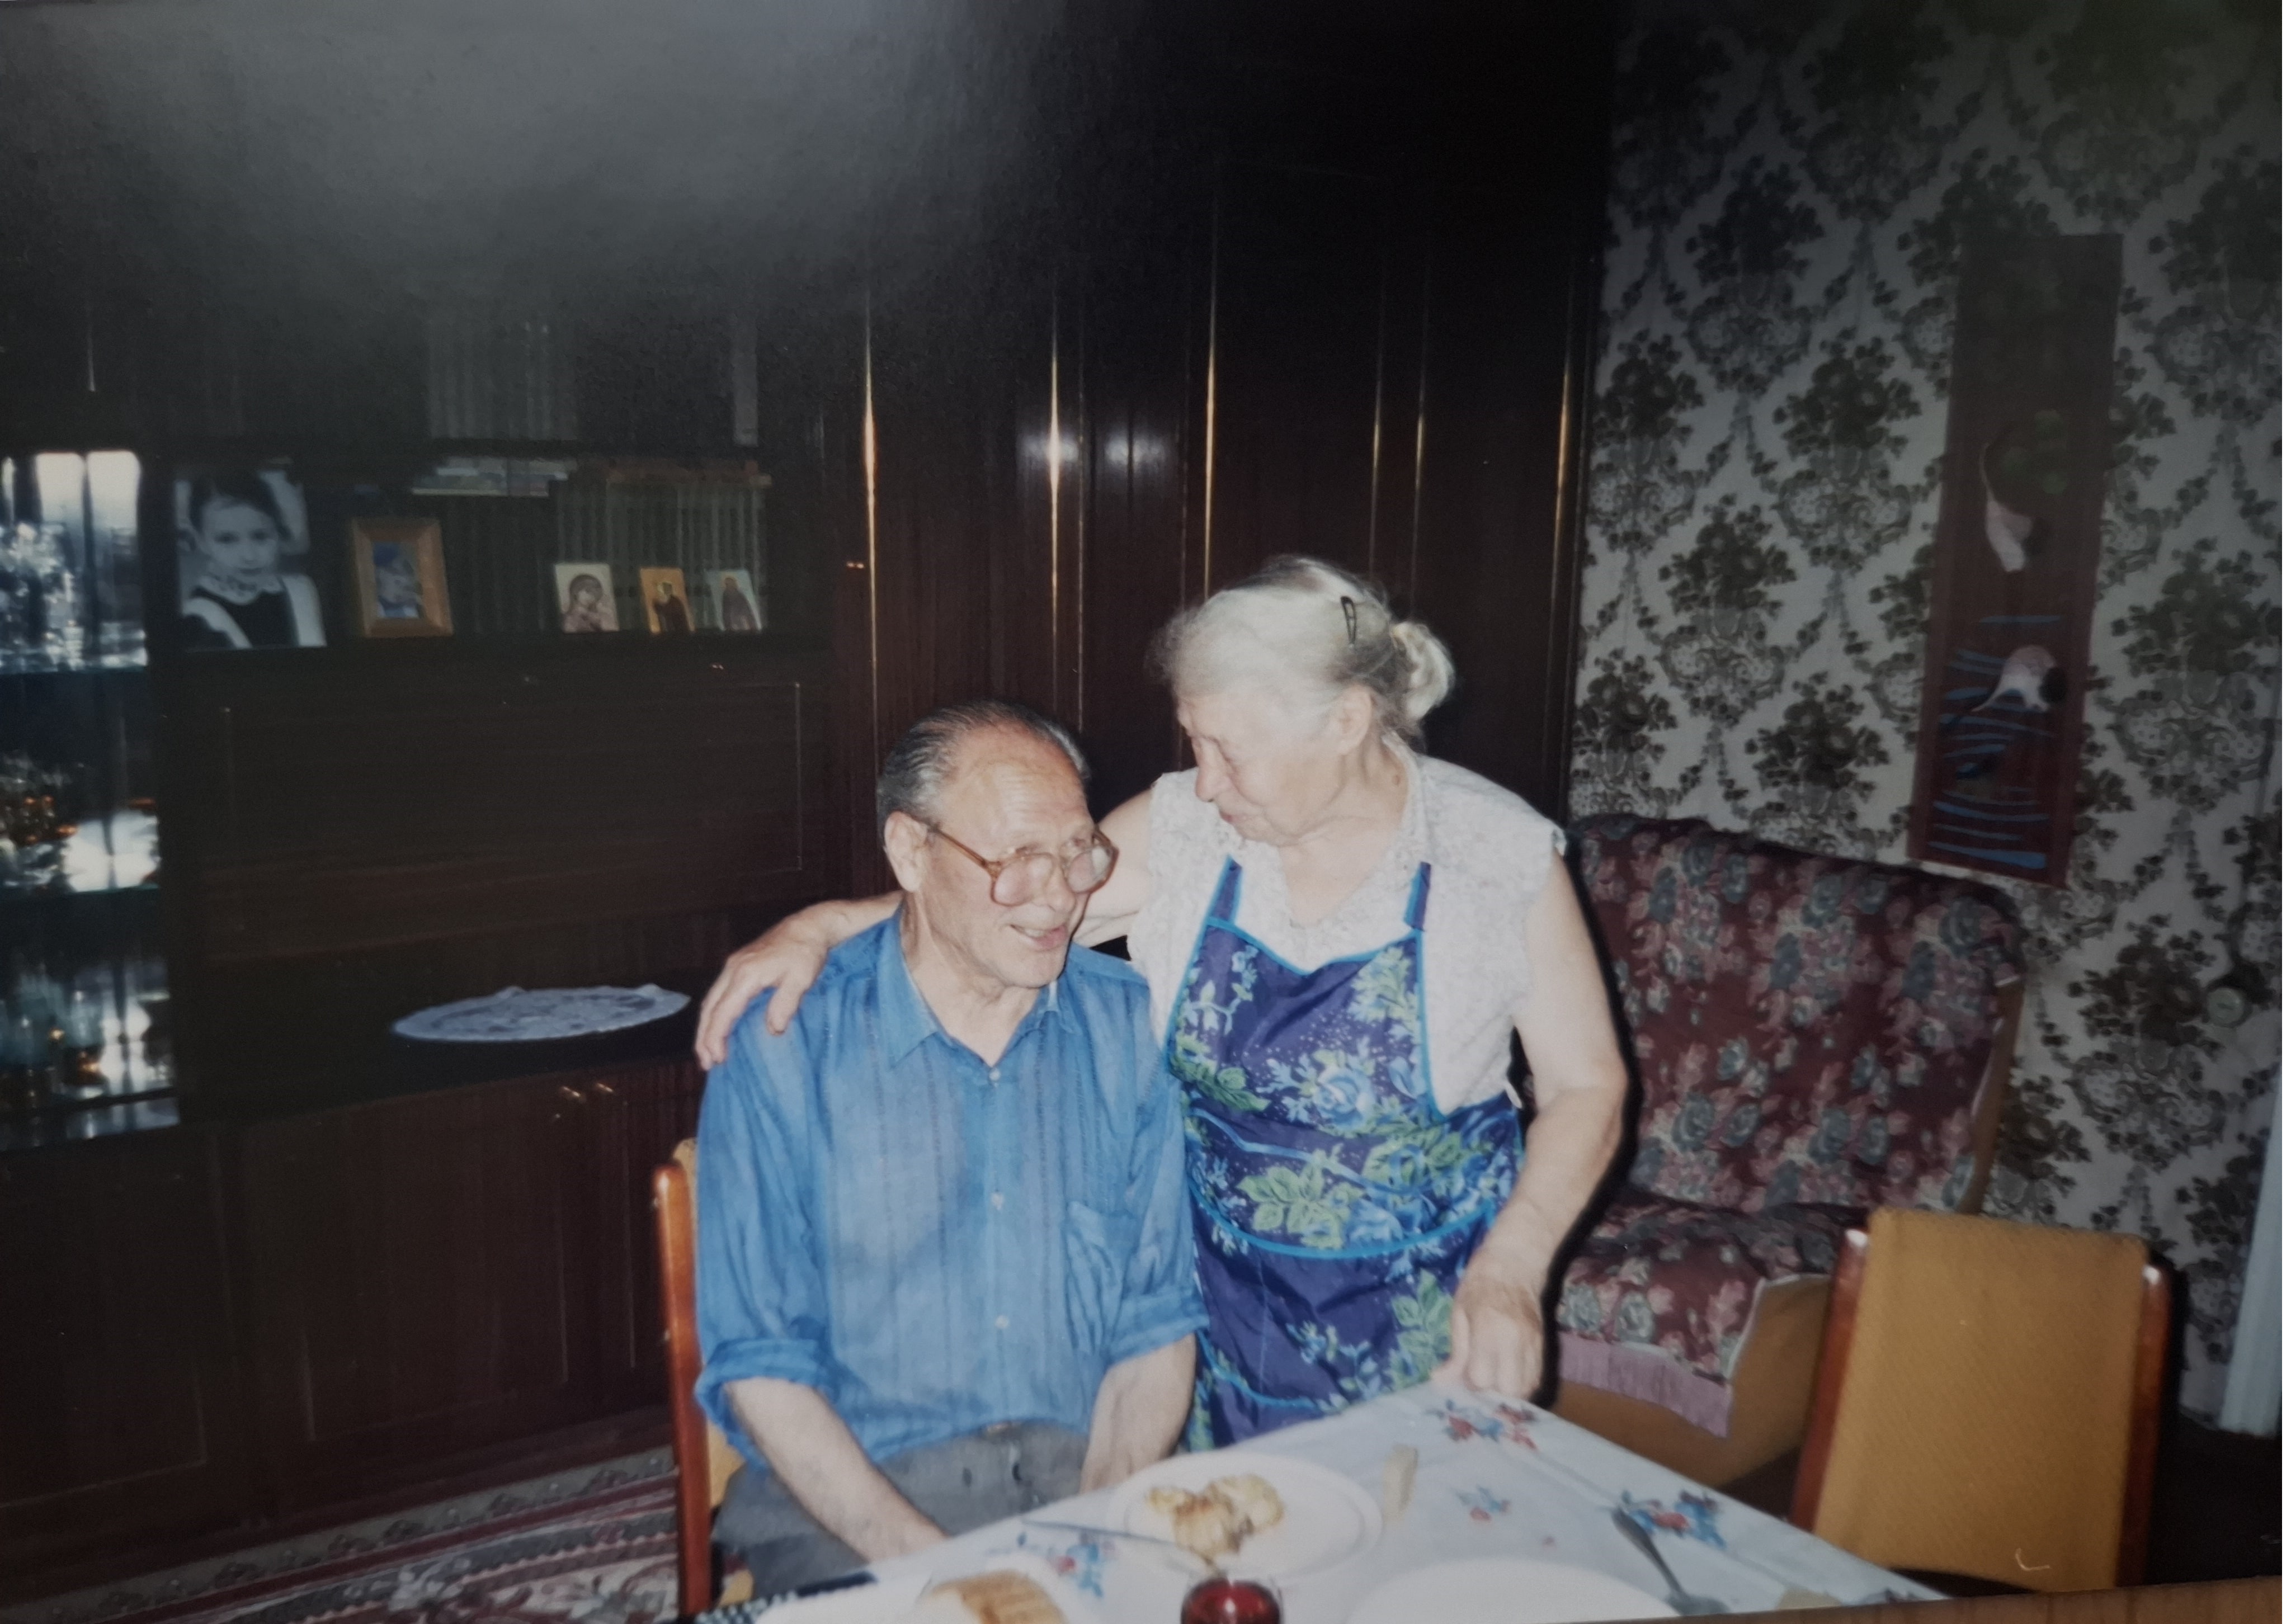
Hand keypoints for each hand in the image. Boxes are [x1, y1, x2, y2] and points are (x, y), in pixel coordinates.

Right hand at [693, 923, 831, 1066]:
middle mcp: (733, 969)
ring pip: (710, 1000)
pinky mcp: (738, 965)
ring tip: (708, 1051)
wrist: (809, 926)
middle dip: (704, 1037)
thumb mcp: (801, 979)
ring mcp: (733, 965)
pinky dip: (715, 1013)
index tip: (718, 1059)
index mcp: (746, 974)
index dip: (717, 1037)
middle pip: (709, 1008)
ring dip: (707, 1026)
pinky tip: (719, 1026)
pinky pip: (719, 993)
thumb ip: (785, 1004)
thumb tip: (773, 1030)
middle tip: (706, 1063)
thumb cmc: (807, 952)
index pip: (724, 1011)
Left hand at [1433, 1243, 1547, 1398]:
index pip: (1481, 1378)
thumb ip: (1455, 1352)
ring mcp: (1533, 1345)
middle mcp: (1515, 1341)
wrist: (1515, 1263)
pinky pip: (1535, 1379)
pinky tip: (1507, 1376)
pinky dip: (1521, 1385)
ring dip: (1507, 1392)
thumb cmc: (1480, 1284)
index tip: (1462, 1374)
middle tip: (1479, 1379)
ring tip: (1493, 1379)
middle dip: (1491, 1393)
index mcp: (1489, 1330)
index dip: (1469, 1382)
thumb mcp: (1459, 1313)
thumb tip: (1439, 1381)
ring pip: (1526, 1389)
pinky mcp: (1543, 1346)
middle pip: (1508, 1390)